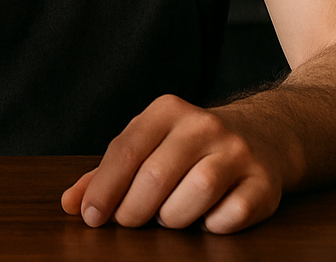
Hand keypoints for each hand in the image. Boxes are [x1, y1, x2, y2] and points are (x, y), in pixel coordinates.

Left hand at [60, 95, 287, 233]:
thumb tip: (70, 204)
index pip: (126, 150)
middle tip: (129, 221)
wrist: (265, 135)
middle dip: (134, 208)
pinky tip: (206, 218)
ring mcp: (238, 152)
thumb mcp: (149, 145)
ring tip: (168, 216)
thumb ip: (107, 173)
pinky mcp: (265, 181)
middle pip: (156, 175)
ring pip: (196, 192)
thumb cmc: (190, 147)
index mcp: (167, 110)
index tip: (91, 216)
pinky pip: (232, 214)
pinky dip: (213, 225)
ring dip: (173, 217)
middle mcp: (204, 125)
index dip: (104, 188)